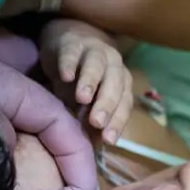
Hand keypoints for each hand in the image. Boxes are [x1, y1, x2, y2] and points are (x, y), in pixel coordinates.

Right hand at [45, 21, 133, 143]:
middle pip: (114, 85)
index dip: (118, 121)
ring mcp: (94, 51)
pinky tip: (64, 77)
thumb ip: (90, 122)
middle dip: (106, 104)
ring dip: (91, 82)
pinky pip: (71, 52)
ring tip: (82, 98)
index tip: (108, 140)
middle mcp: (113, 66)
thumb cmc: (79, 79)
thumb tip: (94, 148)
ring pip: (97, 66)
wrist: (66, 40)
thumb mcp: (86, 104)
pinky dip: (69, 63)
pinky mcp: (71, 42)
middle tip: (96, 122)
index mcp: (120, 83)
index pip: (124, 103)